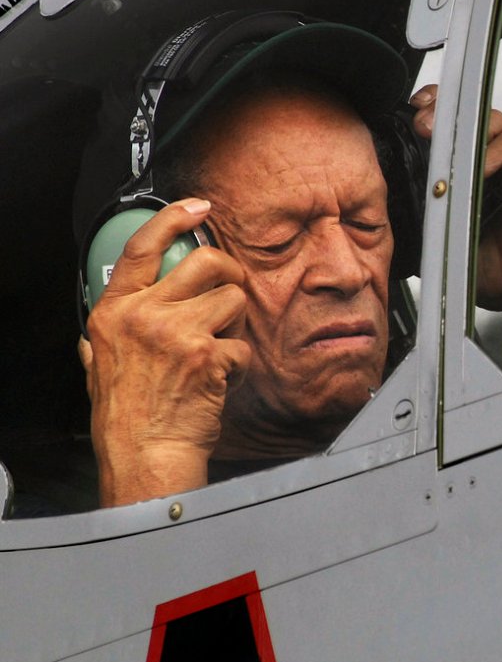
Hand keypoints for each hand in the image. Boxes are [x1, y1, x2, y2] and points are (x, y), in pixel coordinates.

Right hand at [81, 199, 250, 506]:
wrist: (144, 455)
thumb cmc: (124, 417)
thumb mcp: (98, 366)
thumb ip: (104, 337)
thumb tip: (103, 323)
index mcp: (115, 313)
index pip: (143, 247)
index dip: (173, 217)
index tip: (196, 206)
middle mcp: (144, 316)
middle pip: (204, 261)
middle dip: (228, 271)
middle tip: (230, 287)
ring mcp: (178, 333)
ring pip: (232, 298)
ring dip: (235, 321)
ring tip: (220, 346)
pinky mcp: (208, 355)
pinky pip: (242, 343)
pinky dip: (240, 362)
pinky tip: (223, 378)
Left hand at [410, 84, 501, 307]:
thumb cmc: (485, 256)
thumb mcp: (438, 235)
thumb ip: (418, 216)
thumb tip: (382, 210)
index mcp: (464, 162)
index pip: (447, 117)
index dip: (429, 106)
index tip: (412, 110)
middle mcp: (490, 155)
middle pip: (469, 112)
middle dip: (443, 111)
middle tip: (424, 126)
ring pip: (496, 124)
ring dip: (470, 131)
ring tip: (450, 149)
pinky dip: (499, 156)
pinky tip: (482, 171)